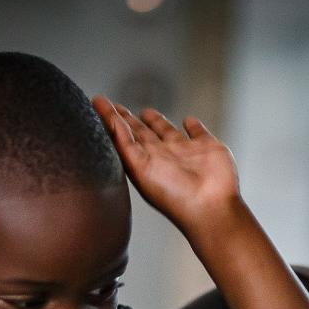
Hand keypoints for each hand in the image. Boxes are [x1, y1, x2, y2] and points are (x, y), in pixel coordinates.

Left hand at [92, 94, 240, 233]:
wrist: (210, 207)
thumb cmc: (174, 196)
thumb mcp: (140, 168)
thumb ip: (125, 144)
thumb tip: (111, 120)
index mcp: (144, 162)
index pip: (123, 136)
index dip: (111, 119)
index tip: (98, 102)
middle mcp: (163, 157)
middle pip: (142, 134)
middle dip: (129, 120)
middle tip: (115, 107)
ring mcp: (186, 152)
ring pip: (167, 131)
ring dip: (157, 122)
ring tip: (145, 112)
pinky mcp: (208, 147)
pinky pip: (198, 132)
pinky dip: (193, 125)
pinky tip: (188, 120)